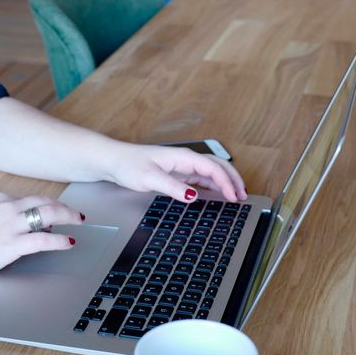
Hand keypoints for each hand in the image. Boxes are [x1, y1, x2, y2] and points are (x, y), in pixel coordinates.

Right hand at [0, 193, 78, 283]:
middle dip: (64, 207)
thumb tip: (15, 223)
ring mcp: (10, 225)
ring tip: (78, 222)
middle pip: (45, 202)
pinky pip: (44, 241)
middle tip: (76, 214)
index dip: (47, 205)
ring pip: (49, 215)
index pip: (31, 199)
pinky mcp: (11, 245)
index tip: (56, 210)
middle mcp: (6, 207)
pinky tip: (68, 242)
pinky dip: (60, 241)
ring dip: (68, 217)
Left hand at [104, 143, 247, 202]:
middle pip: (218, 166)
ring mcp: (182, 166)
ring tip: (236, 196)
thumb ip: (173, 187)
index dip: (226, 182)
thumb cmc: (128, 165)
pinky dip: (213, 185)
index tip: (234, 197)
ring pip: (211, 171)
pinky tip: (217, 194)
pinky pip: (201, 178)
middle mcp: (185, 160)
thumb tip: (194, 196)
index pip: (213, 168)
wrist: (112, 161)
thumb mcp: (150, 179)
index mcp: (183, 157)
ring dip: (225, 182)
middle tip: (243, 195)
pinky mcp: (176, 173)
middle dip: (233, 179)